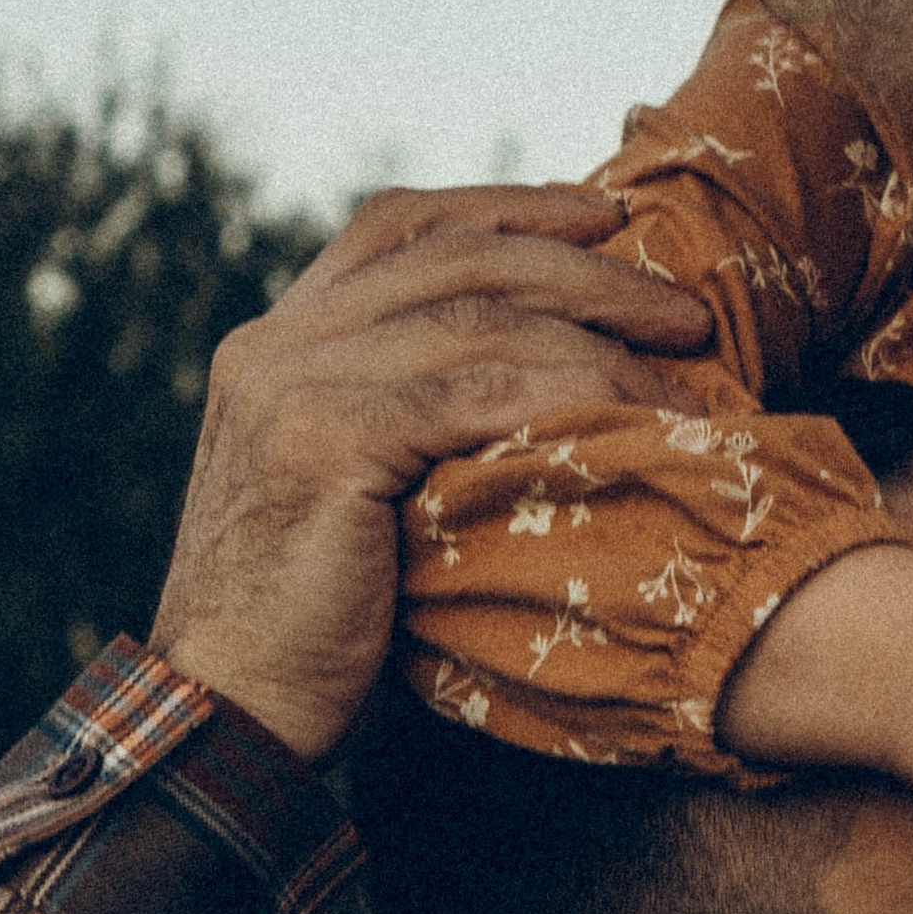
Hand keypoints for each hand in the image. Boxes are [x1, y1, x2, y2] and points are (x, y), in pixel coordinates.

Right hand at [151, 186, 709, 760]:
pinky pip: (472, 395)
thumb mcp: (351, 491)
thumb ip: (403, 417)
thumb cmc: (313, 621)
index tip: (603, 218)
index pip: (398, 227)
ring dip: (597, 334)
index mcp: (276, 339)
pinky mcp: (323, 441)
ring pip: (475, 317)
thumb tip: (533, 381)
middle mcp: (274, 342)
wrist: (229, 706)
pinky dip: (568, 394)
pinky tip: (633, 417)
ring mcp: (290, 385)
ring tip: (683, 366)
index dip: (508, 208)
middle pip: (452, 256)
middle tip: (682, 308)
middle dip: (583, 268)